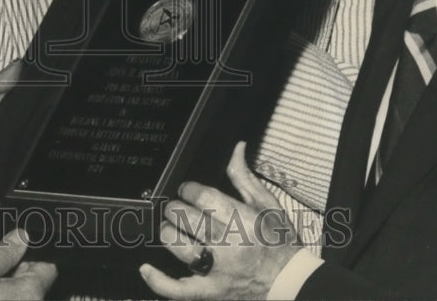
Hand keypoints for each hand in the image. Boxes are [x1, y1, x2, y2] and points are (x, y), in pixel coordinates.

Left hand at [140, 142, 300, 299]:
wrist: (290, 283)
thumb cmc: (279, 242)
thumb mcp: (267, 205)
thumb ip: (244, 177)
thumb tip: (236, 148)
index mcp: (243, 219)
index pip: (202, 196)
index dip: (188, 189)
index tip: (187, 189)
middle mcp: (228, 244)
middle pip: (185, 217)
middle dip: (175, 207)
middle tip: (178, 207)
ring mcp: (217, 270)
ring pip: (177, 245)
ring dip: (168, 231)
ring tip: (172, 227)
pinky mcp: (211, 292)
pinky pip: (177, 289)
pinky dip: (158, 280)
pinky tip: (146, 268)